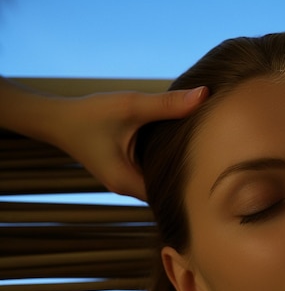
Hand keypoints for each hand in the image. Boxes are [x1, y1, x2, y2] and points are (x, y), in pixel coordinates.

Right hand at [52, 87, 207, 199]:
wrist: (56, 118)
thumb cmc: (89, 114)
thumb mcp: (131, 106)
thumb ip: (168, 104)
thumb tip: (205, 95)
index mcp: (127, 182)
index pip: (170, 195)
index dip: (195, 185)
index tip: (220, 172)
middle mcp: (127, 187)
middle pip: (167, 188)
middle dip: (191, 177)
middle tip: (223, 164)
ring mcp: (125, 180)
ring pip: (160, 180)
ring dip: (178, 168)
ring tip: (211, 156)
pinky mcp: (126, 169)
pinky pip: (152, 170)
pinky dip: (166, 160)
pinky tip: (185, 148)